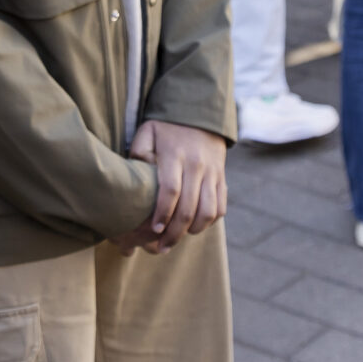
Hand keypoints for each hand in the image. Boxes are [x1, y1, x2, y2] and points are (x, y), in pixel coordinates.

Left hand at [122, 120, 227, 250]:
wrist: (199, 114)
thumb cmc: (166, 129)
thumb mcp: (147, 133)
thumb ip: (140, 154)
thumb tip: (141, 180)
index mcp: (176, 155)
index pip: (171, 191)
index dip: (162, 214)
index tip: (154, 230)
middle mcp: (197, 165)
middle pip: (189, 208)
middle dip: (174, 232)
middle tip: (161, 247)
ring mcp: (212, 173)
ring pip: (208, 212)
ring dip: (192, 231)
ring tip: (177, 238)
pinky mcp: (222, 178)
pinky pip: (220, 207)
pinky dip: (209, 221)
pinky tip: (194, 226)